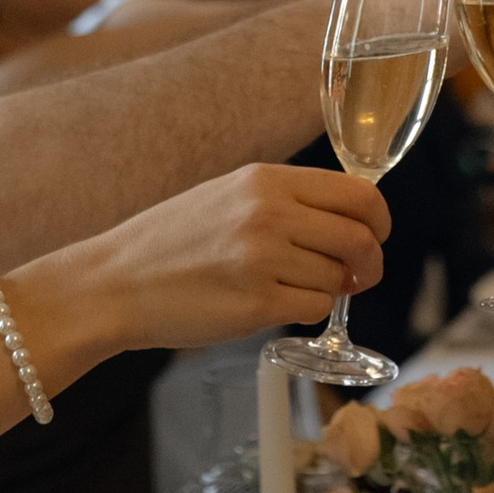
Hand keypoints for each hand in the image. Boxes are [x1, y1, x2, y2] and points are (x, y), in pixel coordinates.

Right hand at [16, 162, 390, 362]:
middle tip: (358, 276)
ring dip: (329, 288)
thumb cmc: (173, 240)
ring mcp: (263, 261)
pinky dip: (306, 312)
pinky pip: (314, 309)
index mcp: (266, 180)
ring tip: (291, 287)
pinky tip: (274, 304)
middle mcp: (269, 214)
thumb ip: (289, 201)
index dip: (378, 220)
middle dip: (369, 263)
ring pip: (339, 278)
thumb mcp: (230, 195)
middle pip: (360, 239)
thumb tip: (354, 221)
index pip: (358, 194)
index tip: (374, 236)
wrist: (115, 282)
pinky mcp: (256, 306)